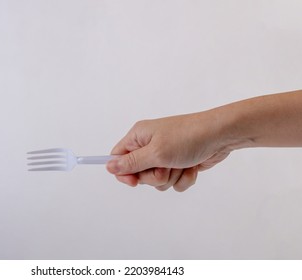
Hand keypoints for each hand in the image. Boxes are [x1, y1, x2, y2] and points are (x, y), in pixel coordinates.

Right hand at [106, 111, 229, 191]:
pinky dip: (183, 179)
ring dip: (171, 178)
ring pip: (157, 181)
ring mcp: (165, 156)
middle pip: (139, 174)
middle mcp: (149, 145)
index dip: (123, 173)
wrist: (220, 136)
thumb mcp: (156, 153)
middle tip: (166, 166)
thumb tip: (108, 166)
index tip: (135, 182)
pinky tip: (192, 167)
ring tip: (181, 164)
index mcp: (139, 137)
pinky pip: (173, 182)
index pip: (118, 158)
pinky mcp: (178, 164)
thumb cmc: (187, 138)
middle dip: (154, 176)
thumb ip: (131, 163)